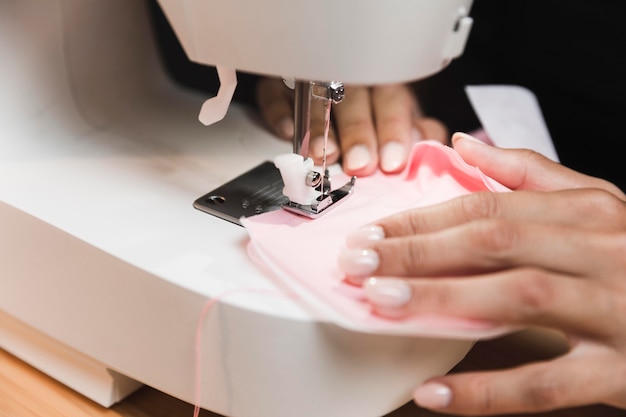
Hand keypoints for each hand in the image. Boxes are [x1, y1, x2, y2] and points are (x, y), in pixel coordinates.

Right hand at [256, 78, 446, 175]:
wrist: (328, 94)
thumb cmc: (370, 114)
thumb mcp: (399, 121)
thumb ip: (415, 131)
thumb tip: (427, 144)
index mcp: (382, 84)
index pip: (391, 100)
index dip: (392, 130)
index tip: (392, 161)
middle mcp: (348, 79)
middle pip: (354, 98)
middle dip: (358, 133)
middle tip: (359, 164)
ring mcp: (311, 80)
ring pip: (316, 96)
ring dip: (322, 127)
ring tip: (325, 154)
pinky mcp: (279, 86)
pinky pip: (276, 93)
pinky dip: (281, 112)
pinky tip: (290, 132)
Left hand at [339, 133, 625, 414]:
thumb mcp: (603, 208)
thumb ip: (535, 174)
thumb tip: (468, 143)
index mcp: (590, 213)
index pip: (489, 205)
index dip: (423, 219)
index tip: (372, 232)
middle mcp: (602, 252)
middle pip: (494, 241)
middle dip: (418, 250)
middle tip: (358, 261)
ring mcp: (615, 310)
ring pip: (518, 296)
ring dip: (443, 297)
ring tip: (384, 300)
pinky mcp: (625, 371)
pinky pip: (547, 382)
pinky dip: (487, 389)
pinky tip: (435, 390)